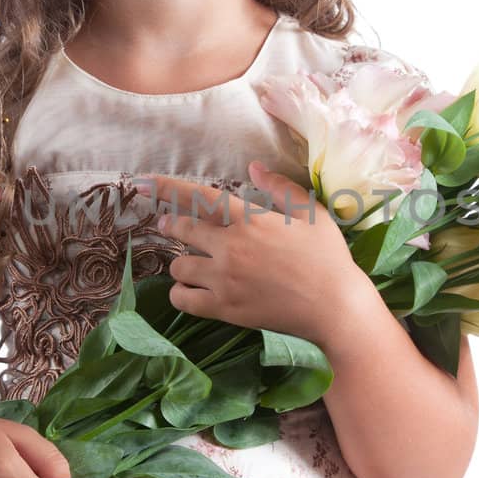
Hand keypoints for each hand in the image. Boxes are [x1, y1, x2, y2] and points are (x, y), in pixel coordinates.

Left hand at [139, 162, 364, 347]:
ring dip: (180, 262)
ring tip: (189, 263)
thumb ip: (280, 188)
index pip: (198, 198)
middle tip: (169, 225)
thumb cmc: (327, 257)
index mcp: (249, 219)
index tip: (143, 184)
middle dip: (171, 226)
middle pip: (182, 230)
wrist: (334, 307)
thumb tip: (254, 168)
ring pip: (178, 267)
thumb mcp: (311, 213)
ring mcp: (224, 280)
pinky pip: (184, 299)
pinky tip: (189, 290)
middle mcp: (230, 247)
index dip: (167, 189)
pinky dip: (181, 293)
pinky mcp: (224, 309)